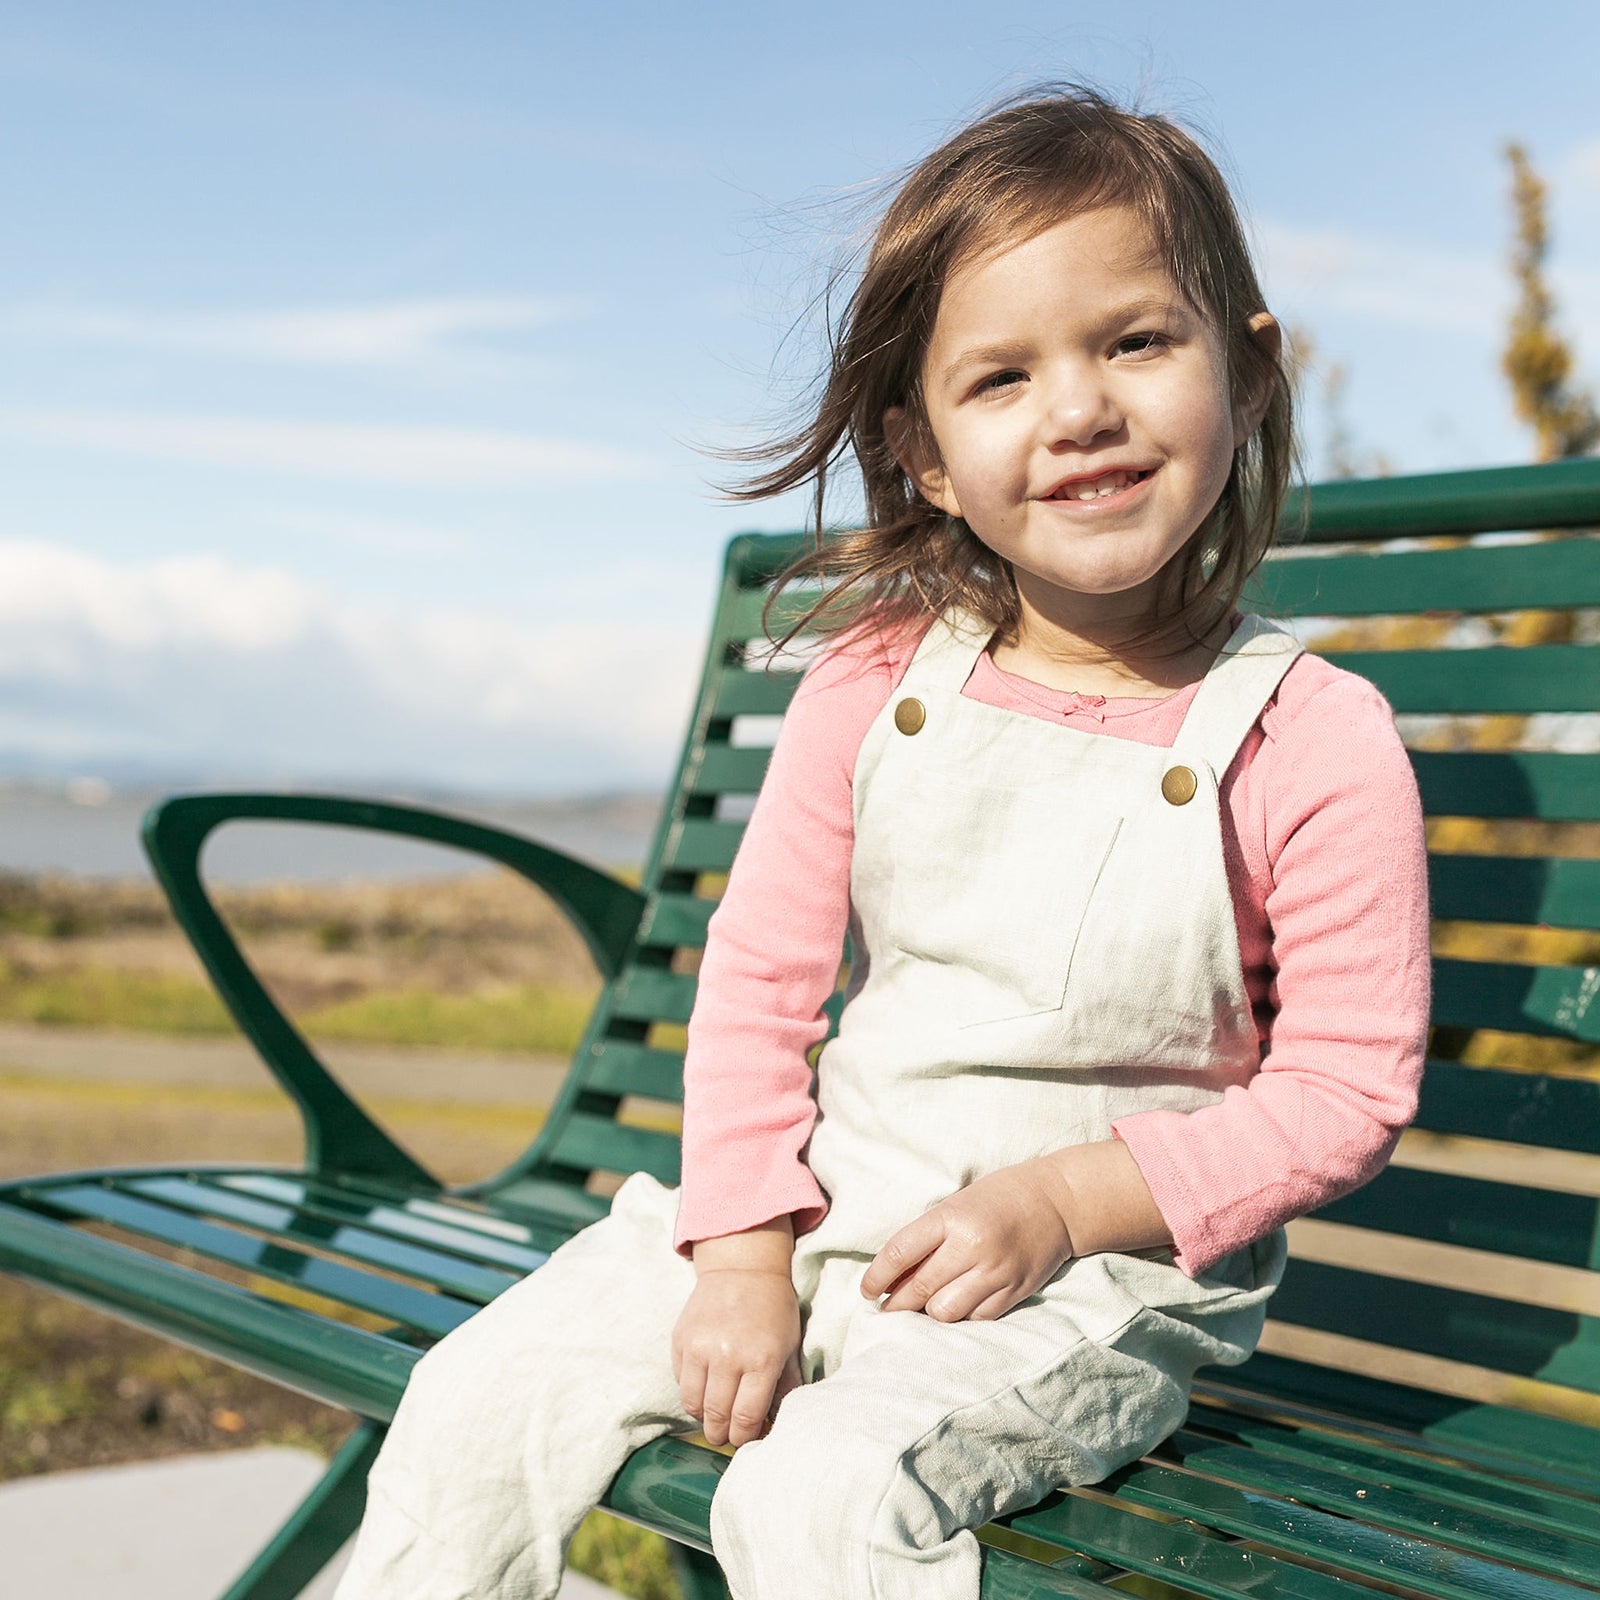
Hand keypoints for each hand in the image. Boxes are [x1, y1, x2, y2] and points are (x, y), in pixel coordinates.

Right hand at [671, 1268, 801, 1447]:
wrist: (742, 1269)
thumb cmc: (773, 1310)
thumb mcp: (789, 1347)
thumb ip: (784, 1388)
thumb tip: (775, 1426)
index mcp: (761, 1360)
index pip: (745, 1417)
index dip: (743, 1437)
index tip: (745, 1438)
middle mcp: (728, 1356)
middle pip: (716, 1417)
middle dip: (721, 1434)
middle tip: (726, 1434)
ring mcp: (700, 1347)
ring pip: (692, 1405)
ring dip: (702, 1417)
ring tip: (713, 1414)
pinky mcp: (680, 1340)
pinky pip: (681, 1383)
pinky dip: (691, 1391)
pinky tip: (705, 1386)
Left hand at [859, 1158, 1074, 1322]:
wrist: (1057, 1201)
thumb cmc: (997, 1199)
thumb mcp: (956, 1206)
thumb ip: (928, 1239)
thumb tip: (893, 1279)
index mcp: (952, 1217)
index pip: (900, 1253)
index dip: (877, 1277)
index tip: (866, 1291)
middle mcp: (972, 1246)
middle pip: (919, 1289)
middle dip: (896, 1304)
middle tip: (886, 1309)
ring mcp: (996, 1272)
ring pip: (945, 1312)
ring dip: (928, 1313)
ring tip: (922, 1307)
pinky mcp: (1015, 1292)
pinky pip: (976, 1318)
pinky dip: (961, 1316)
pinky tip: (956, 1305)